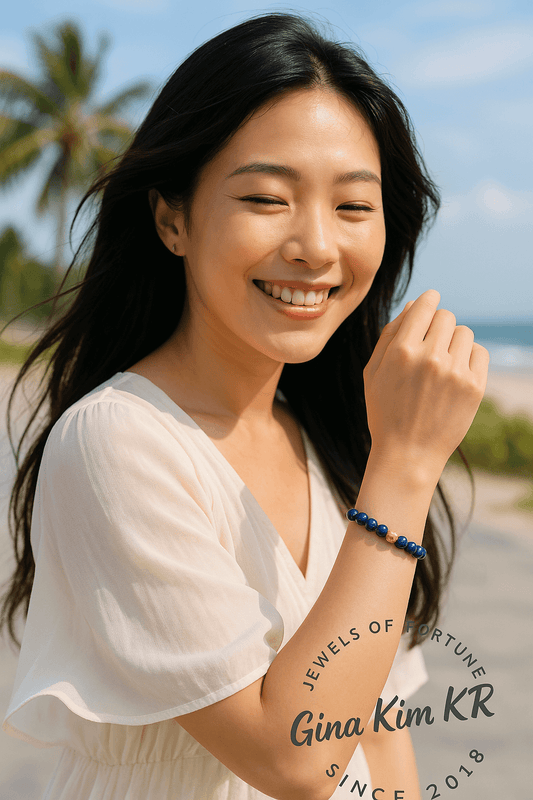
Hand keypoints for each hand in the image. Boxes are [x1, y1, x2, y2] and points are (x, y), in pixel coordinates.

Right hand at [363, 289, 489, 476]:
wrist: (408, 454)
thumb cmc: (385, 411)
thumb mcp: (373, 372)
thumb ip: (390, 335)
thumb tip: (414, 305)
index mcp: (402, 351)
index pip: (425, 305)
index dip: (429, 300)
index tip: (430, 303)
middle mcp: (430, 357)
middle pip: (446, 316)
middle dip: (438, 325)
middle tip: (431, 344)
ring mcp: (455, 372)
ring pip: (464, 333)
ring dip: (454, 341)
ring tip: (442, 363)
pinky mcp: (474, 387)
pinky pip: (480, 353)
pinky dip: (469, 357)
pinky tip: (456, 372)